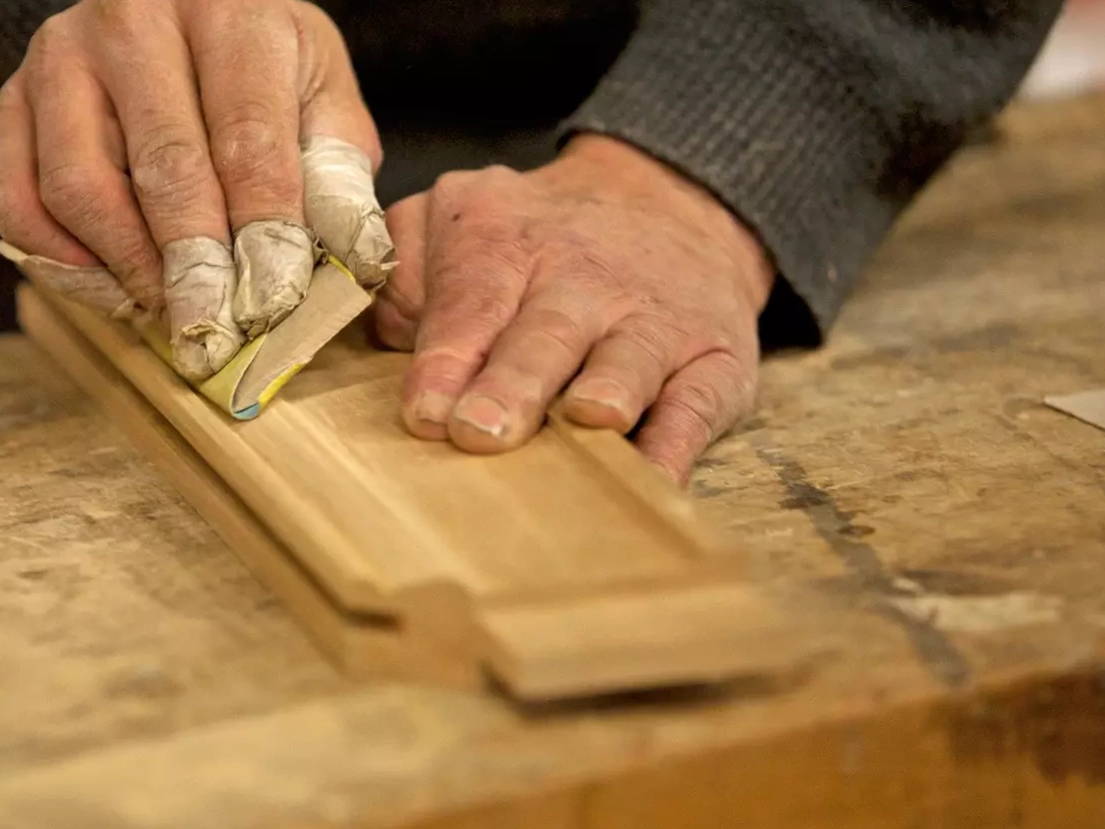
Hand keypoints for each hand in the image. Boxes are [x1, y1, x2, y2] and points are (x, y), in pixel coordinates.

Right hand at [0, 0, 393, 380]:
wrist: (180, 10)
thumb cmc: (260, 65)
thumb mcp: (320, 91)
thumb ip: (335, 170)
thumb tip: (346, 261)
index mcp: (230, 10)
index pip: (248, 139)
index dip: (264, 232)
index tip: (273, 301)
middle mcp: (134, 20)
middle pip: (163, 168)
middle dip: (195, 266)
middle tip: (217, 328)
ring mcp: (61, 56)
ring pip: (79, 187)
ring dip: (126, 268)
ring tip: (170, 308)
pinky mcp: (14, 96)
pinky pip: (16, 197)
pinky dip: (58, 259)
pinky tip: (108, 285)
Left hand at [375, 135, 775, 482]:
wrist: (672, 203)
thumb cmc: (539, 239)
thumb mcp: (462, 216)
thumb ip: (408, 264)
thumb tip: (389, 329)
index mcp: (507, 243)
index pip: (472, 300)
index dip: (447, 356)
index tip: (425, 411)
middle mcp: (584, 280)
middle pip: (545, 334)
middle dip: (514, 383)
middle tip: (481, 431)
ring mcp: (654, 322)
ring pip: (629, 360)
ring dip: (607, 393)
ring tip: (587, 420)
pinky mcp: (715, 360)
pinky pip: (699, 404)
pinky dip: (679, 444)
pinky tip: (656, 477)